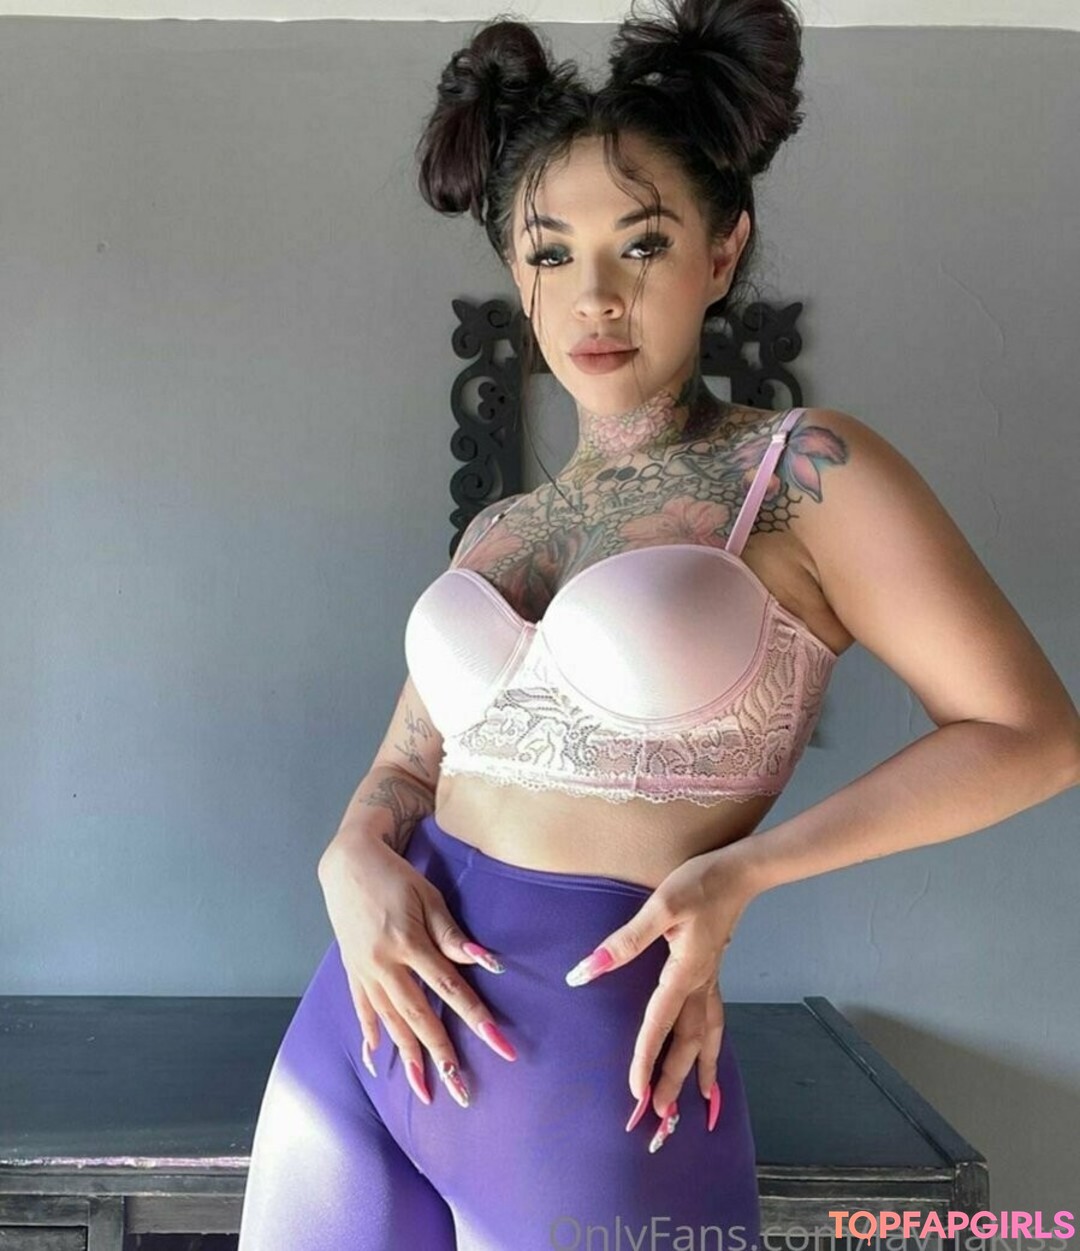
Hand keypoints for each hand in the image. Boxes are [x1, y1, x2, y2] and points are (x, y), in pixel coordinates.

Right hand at [318, 835, 516, 1108]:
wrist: (348, 864)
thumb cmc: (396, 877)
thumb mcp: (429, 897)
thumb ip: (452, 935)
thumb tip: (485, 963)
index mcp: (409, 944)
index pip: (450, 989)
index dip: (476, 1019)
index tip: (500, 1046)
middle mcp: (385, 965)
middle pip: (419, 1017)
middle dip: (442, 1056)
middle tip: (463, 1093)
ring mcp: (365, 972)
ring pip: (390, 1023)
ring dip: (409, 1058)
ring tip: (425, 1091)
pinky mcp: (352, 972)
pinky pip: (362, 1011)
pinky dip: (370, 1037)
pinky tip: (375, 1062)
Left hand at [563, 843, 757, 1148]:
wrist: (739, 871)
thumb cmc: (698, 884)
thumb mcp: (660, 907)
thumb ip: (624, 942)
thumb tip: (585, 971)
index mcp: (685, 973)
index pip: (659, 1024)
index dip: (645, 1058)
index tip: (634, 1092)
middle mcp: (701, 984)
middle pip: (688, 1043)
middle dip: (674, 1081)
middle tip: (661, 1119)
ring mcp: (710, 979)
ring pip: (707, 1036)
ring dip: (700, 1071)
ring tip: (702, 1104)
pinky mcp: (712, 969)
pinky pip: (714, 1018)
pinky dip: (714, 1045)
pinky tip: (712, 1053)